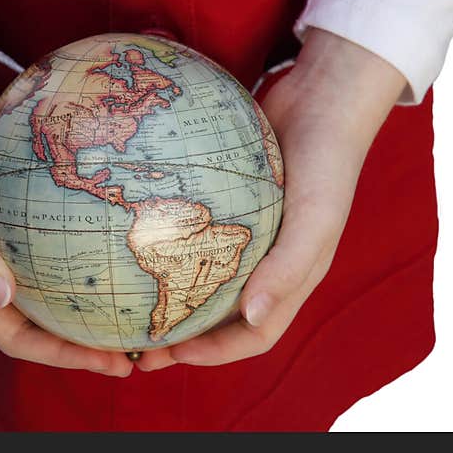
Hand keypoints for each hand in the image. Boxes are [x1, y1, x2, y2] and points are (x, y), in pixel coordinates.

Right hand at [0, 40, 132, 376]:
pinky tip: (128, 239)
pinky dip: (93, 249)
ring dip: (95, 299)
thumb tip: (4, 297)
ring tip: (142, 301)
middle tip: (141, 343)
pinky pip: (64, 244)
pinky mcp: (26, 220)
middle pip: (48, 322)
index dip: (65, 358)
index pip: (22, 340)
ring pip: (59, 285)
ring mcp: (11, 249)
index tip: (113, 363)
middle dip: (90, 339)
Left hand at [138, 28, 407, 369]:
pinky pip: (193, 233)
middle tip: (134, 343)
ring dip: (169, 295)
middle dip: (181, 335)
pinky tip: (132, 240)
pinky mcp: (228, 202)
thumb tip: (250, 318)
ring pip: (202, 276)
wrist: (322, 99)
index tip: (170, 354)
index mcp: (290, 277)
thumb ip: (288, 269)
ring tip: (126, 300)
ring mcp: (245, 232)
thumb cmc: (326, 164)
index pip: (254, 334)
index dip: (215, 353)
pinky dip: (167, 245)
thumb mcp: (315, 219)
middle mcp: (266, 262)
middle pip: (220, 314)